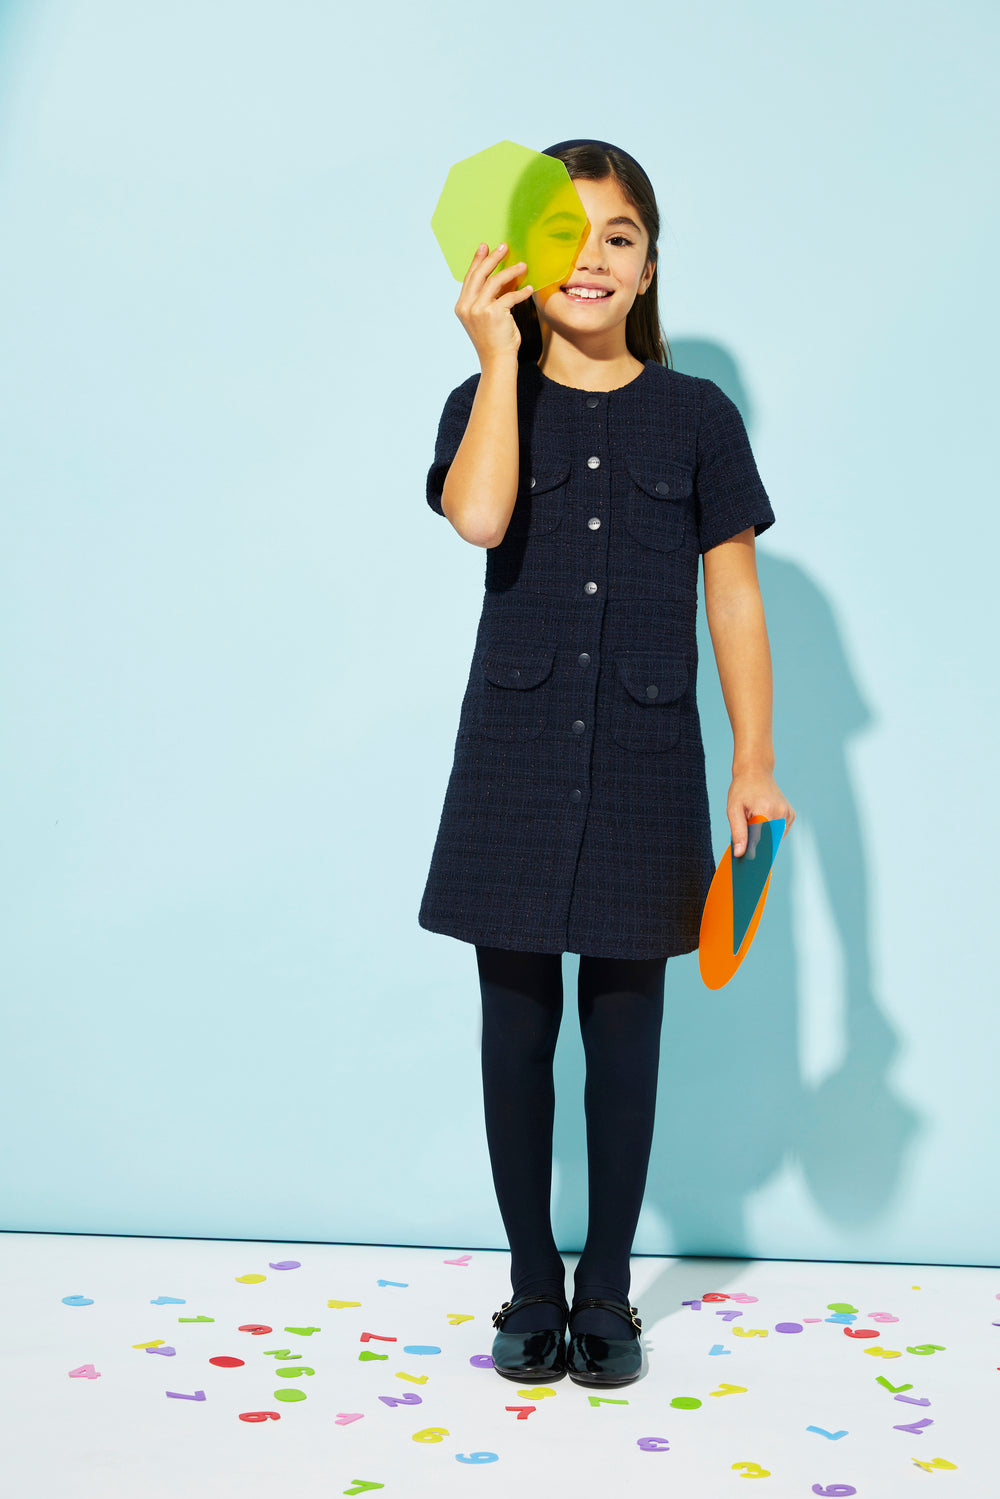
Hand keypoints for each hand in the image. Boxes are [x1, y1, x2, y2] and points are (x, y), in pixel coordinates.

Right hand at [454, 242, 533, 364]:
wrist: (497, 360)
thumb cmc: (494, 340)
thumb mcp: (485, 317)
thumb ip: (487, 298)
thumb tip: (501, 277)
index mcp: (462, 306)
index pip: (470, 278)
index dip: (477, 260)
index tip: (484, 246)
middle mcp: (467, 306)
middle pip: (479, 274)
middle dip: (492, 258)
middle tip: (504, 246)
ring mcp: (478, 309)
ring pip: (495, 281)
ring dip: (510, 271)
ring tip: (523, 266)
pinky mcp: (493, 313)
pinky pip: (510, 296)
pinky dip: (521, 292)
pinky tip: (529, 289)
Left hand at [727, 771, 794, 856]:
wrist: (756, 772)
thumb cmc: (742, 790)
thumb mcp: (734, 810)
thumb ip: (738, 832)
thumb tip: (740, 853)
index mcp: (766, 810)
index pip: (761, 841)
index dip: (754, 855)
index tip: (749, 870)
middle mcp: (781, 812)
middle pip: (770, 842)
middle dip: (759, 850)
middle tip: (748, 862)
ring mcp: (788, 813)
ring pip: (776, 838)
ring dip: (765, 840)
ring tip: (753, 835)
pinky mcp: (791, 814)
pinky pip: (780, 832)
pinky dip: (771, 833)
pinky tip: (762, 825)